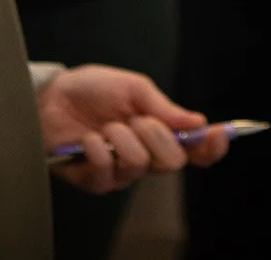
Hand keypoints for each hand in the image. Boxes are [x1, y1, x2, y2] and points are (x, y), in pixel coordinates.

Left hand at [39, 66, 229, 193]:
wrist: (51, 96)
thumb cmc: (92, 89)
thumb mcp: (132, 88)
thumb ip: (164, 108)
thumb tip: (198, 123)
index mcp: (160, 133)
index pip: (195, 150)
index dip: (211, 146)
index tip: (219, 133)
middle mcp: (145, 156)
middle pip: (173, 162)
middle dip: (158, 136)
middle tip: (139, 119)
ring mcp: (120, 172)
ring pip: (140, 165)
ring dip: (122, 138)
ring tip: (106, 126)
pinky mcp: (94, 181)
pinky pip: (107, 173)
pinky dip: (99, 150)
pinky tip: (89, 138)